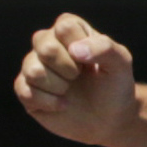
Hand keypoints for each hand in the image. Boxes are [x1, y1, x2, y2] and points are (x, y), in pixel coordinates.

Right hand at [14, 12, 138, 144]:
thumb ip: (105, 48)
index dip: (80, 48)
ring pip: (34, 71)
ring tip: (69, 90)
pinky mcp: (24, 89)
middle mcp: (46, 43)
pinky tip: (61, 104)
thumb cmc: (114, 86)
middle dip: (69, 69)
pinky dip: (49, 102)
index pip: (64, 27)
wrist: (107, 119)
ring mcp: (33, 66)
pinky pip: (26, 92)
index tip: (90, 61)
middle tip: (78, 77)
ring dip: (59, 87)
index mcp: (69, 30)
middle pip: (45, 47)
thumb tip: (74, 50)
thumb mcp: (121, 63)